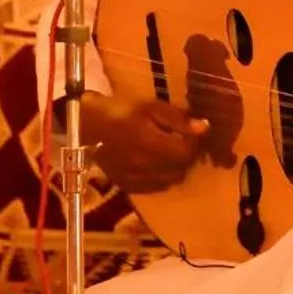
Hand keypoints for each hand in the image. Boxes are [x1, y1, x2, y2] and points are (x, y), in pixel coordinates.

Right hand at [80, 94, 208, 194]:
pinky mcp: (128, 185)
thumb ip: (178, 119)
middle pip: (181, 168)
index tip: (194, 131)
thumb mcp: (151, 106)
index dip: (195, 142)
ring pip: (171, 180)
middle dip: (188, 155)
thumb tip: (204, 128)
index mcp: (148, 143)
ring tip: (172, 152)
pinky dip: (163, 176)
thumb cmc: (122, 110)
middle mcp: (143, 165)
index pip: (185, 152)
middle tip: (185, 141)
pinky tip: (159, 163)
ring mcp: (134, 179)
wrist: (89, 125)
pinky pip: (156, 187)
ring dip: (177, 167)